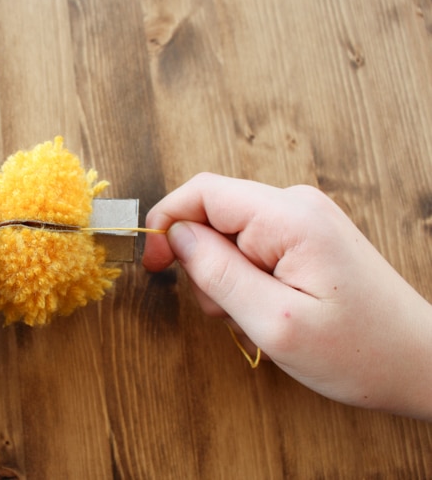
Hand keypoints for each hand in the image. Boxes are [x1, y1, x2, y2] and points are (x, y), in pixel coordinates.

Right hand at [143, 173, 431, 419]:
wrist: (419, 363)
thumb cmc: (358, 351)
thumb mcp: (275, 321)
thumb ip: (218, 274)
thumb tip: (176, 236)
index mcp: (290, 217)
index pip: (203, 192)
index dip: (166, 222)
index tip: (151, 263)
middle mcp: (296, 206)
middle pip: (214, 215)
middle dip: (202, 263)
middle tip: (226, 310)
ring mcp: (303, 220)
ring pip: (229, 235)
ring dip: (224, 278)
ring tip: (252, 316)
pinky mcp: (305, 238)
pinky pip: (252, 248)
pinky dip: (244, 280)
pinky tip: (265, 309)